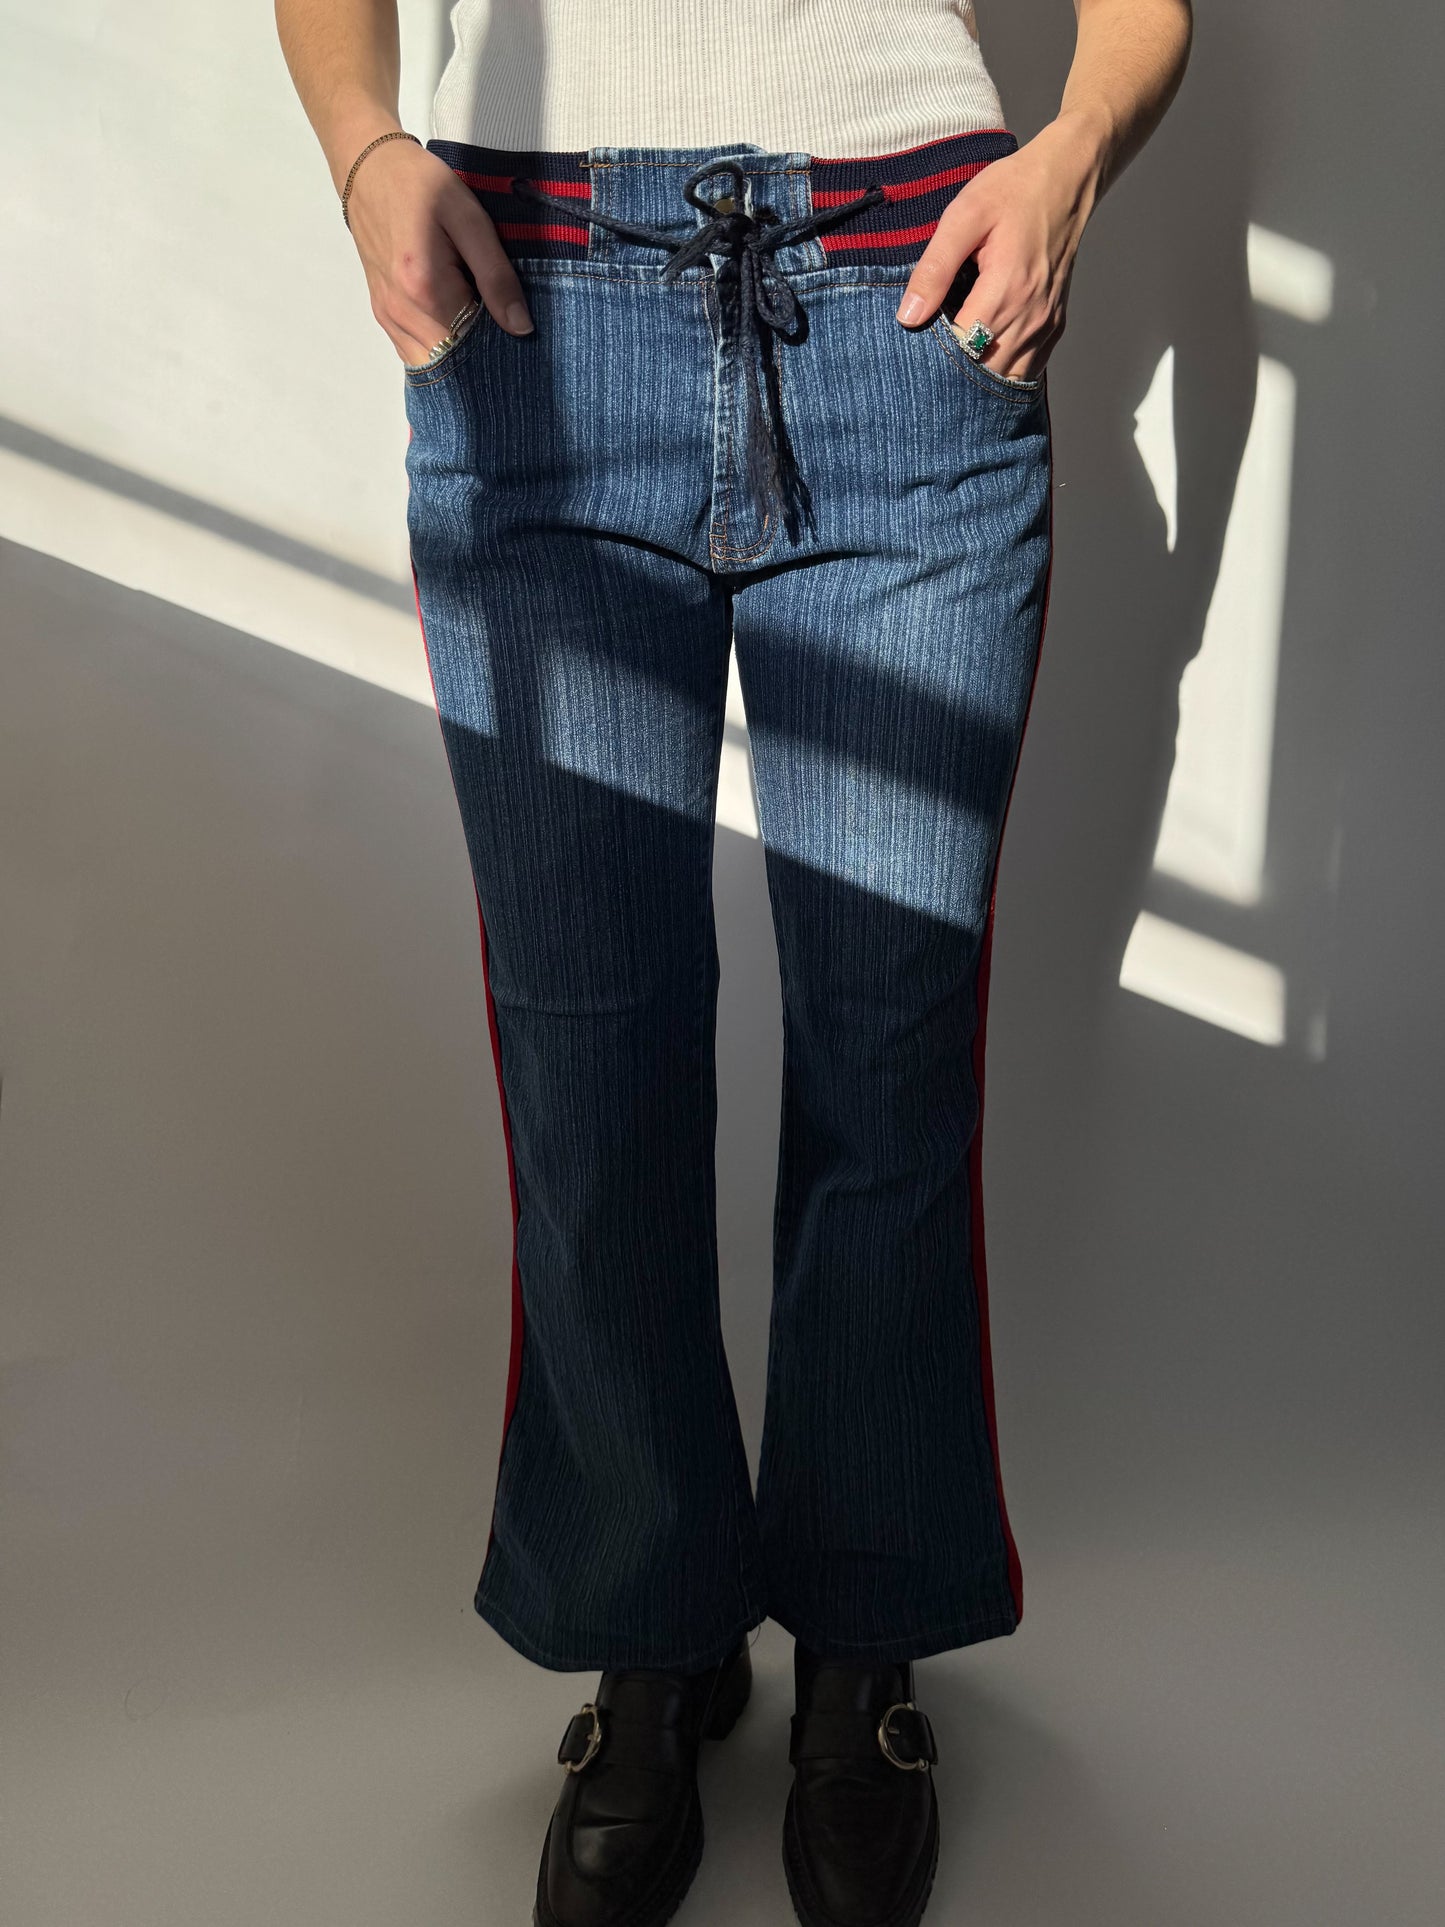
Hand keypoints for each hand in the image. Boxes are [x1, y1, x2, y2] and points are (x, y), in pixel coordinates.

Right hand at [343, 136, 534, 364]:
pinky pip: (415, 351)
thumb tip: (521, 328)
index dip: (500, 349)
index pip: (473, 348)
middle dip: (481, 357)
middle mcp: (401, 313)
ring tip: (483, 329)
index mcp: (425, 290)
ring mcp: (388, 317)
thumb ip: (496, 276)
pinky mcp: (383, 314)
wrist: (368, 169)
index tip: (520, 338)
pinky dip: (440, 348)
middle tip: (506, 334)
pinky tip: (458, 327)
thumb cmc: (421, 185)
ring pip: (432, 363)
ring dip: (460, 356)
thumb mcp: (470, 219)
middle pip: (451, 363)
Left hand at [893, 116, 1105, 382]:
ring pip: (1005, 377)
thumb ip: (935, 268)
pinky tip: (979, 356)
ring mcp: (1046, 325)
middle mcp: (1031, 316)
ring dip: (977, 376)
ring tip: (950, 360)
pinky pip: (1025, 369)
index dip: (934, 357)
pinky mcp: (1053, 326)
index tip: (914, 348)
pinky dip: (1000, 370)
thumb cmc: (1013, 192)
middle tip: (925, 359)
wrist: (1066, 179)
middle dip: (953, 372)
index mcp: (1007, 289)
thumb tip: (908, 317)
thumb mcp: (963, 216)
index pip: (962, 350)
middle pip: (984, 372)